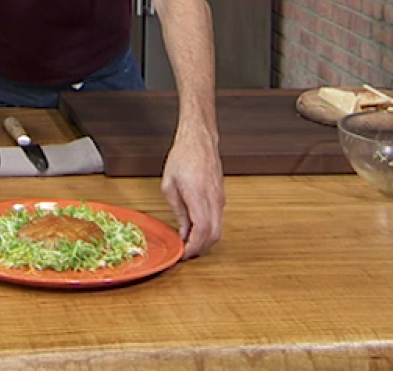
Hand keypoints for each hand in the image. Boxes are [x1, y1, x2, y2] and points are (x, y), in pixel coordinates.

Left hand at [161, 130, 223, 257]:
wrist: (199, 139)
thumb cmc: (183, 157)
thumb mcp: (169, 186)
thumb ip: (178, 211)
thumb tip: (183, 232)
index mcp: (199, 195)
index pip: (202, 230)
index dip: (194, 247)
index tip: (183, 253)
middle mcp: (214, 199)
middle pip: (214, 235)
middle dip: (200, 248)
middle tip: (185, 252)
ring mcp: (220, 199)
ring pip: (218, 229)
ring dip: (204, 240)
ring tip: (188, 242)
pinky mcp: (222, 197)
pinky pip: (218, 220)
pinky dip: (208, 230)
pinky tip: (195, 229)